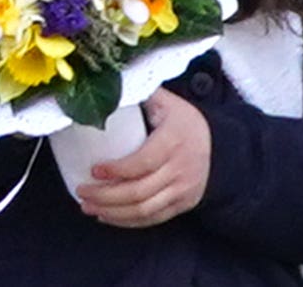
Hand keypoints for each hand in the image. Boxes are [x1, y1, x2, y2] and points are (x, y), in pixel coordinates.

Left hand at [75, 89, 212, 228]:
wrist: (220, 147)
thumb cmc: (184, 121)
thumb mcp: (168, 102)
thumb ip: (142, 92)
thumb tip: (109, 80)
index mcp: (174, 140)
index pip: (143, 162)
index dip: (117, 170)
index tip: (93, 169)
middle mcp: (180, 169)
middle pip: (139, 191)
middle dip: (106, 196)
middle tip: (82, 191)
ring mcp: (183, 190)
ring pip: (144, 210)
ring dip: (113, 212)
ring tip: (88, 207)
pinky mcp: (183, 204)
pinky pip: (154, 219)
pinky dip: (129, 221)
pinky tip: (108, 216)